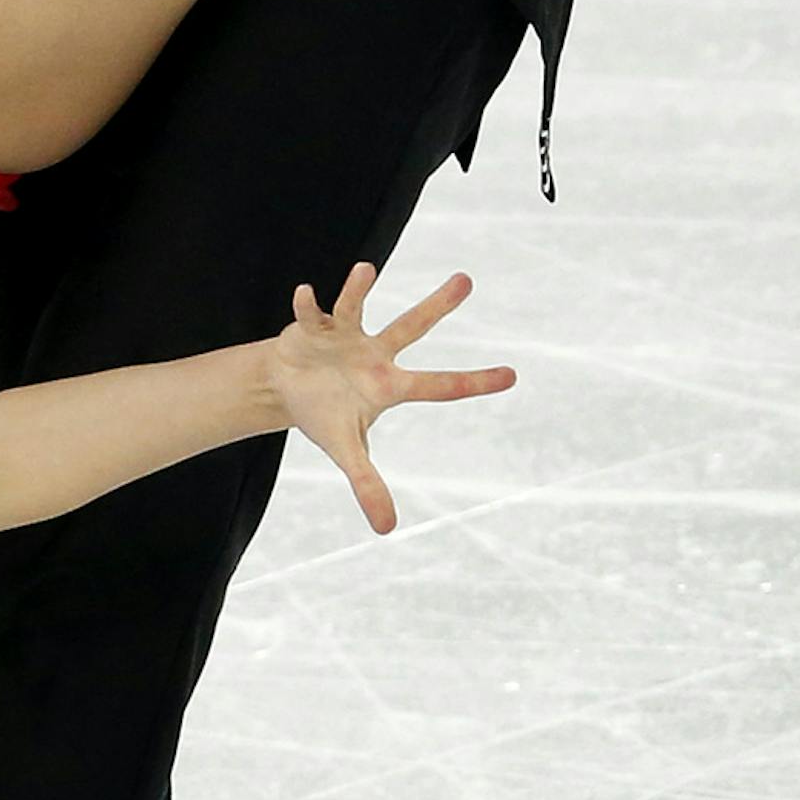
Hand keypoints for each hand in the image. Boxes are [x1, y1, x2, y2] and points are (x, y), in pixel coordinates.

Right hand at [268, 262, 514, 534]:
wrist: (286, 387)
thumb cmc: (326, 414)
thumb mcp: (348, 451)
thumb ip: (368, 485)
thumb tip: (387, 529)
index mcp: (390, 385)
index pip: (440, 385)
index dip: (474, 382)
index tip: (513, 376)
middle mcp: (375, 353)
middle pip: (412, 326)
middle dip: (438, 304)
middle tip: (467, 280)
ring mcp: (347, 336)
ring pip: (359, 308)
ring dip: (359, 290)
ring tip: (366, 269)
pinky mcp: (315, 327)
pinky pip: (314, 313)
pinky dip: (309, 305)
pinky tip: (305, 295)